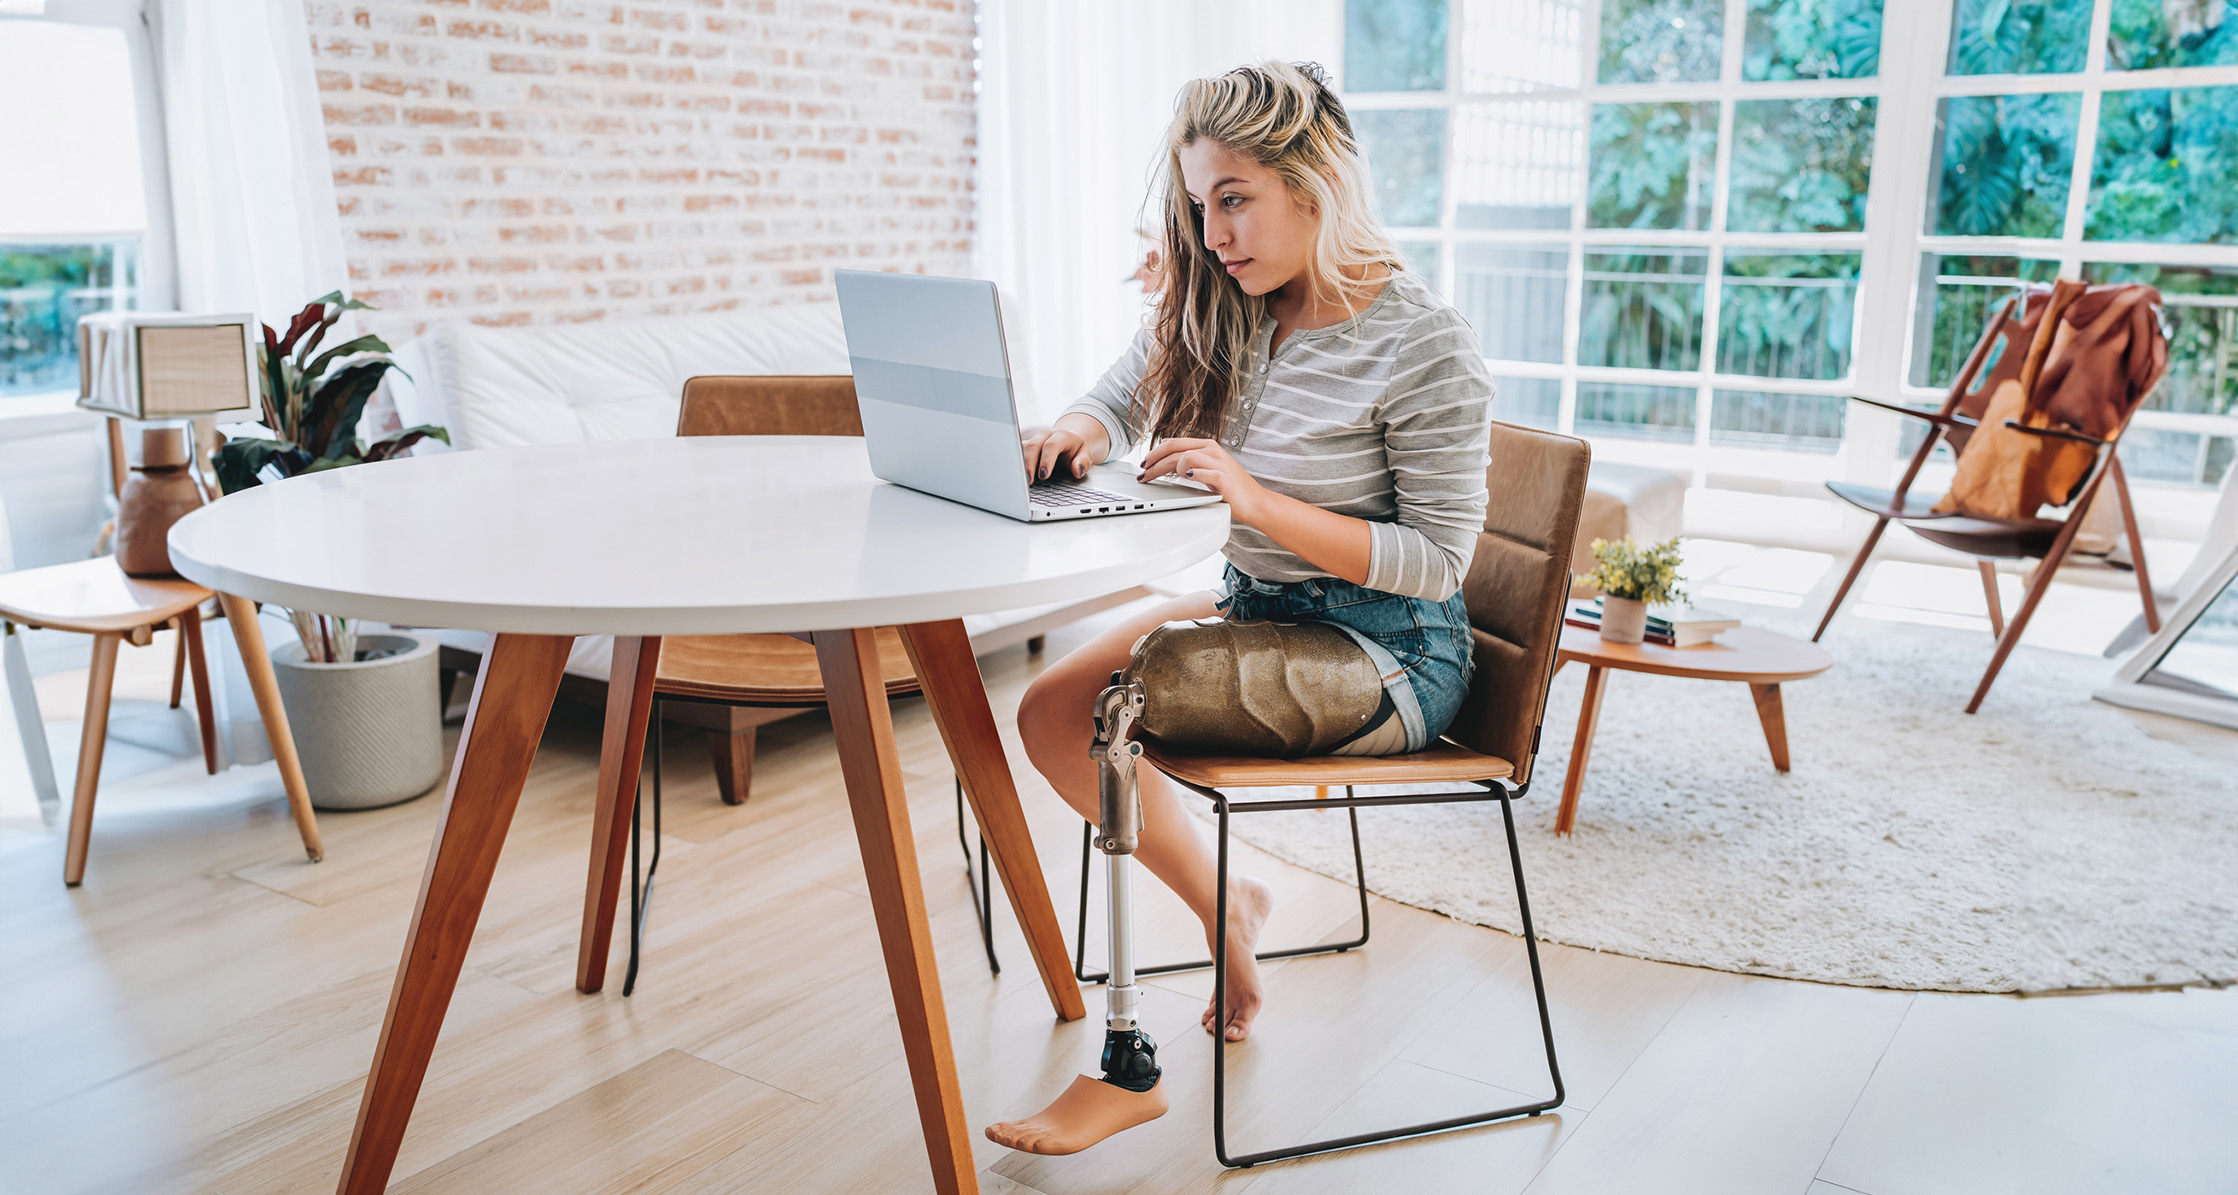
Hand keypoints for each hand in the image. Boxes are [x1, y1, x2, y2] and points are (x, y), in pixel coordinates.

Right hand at [1022, 426, 1092, 482]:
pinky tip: (1014, 474)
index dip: (1046, 460)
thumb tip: (1078, 470)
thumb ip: (1083, 462)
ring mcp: (1034, 439)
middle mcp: (1045, 435)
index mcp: (1061, 436)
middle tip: (1029, 480)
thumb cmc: (1075, 451)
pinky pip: (1017, 451)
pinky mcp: (1026, 446)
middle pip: (1033, 446)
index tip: (1044, 475)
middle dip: (1029, 464)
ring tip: (1019, 479)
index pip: (1051, 445)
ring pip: (1023, 448)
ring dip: (1019, 464)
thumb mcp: (1085, 455)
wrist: (1069, 441)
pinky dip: (1015, 462)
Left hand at [1137, 438, 1266, 522]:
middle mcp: (1212, 450)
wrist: (1254, 501)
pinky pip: (1203, 472)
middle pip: (1174, 449)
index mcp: (1206, 445)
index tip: (1144, 464)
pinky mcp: (1223, 478)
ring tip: (1173, 479)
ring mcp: (1218, 463)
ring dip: (1172, 469)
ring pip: (1186, 457)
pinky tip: (1188, 477)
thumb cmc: (1230, 487)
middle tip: (1143, 474)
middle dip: (1154, 462)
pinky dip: (1192, 474)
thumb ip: (1190, 460)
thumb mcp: (1208, 468)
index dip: (1154, 453)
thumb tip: (1165, 455)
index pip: (1173, 443)